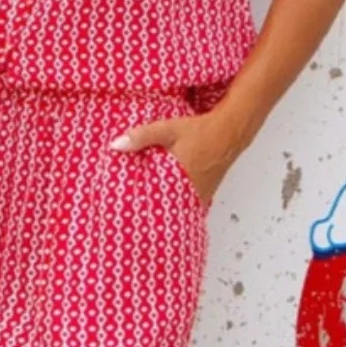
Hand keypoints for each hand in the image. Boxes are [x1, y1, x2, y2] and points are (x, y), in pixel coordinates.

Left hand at [109, 114, 232, 206]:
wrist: (229, 131)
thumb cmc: (200, 131)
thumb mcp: (167, 130)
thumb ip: (141, 137)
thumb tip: (116, 145)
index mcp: (179, 179)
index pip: (155, 202)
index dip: (141, 210)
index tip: (127, 215)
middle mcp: (192, 191)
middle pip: (167, 209)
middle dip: (152, 212)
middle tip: (135, 217)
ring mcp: (201, 194)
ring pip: (180, 208)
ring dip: (166, 209)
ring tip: (149, 213)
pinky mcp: (207, 192)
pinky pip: (190, 204)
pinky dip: (179, 204)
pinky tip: (170, 201)